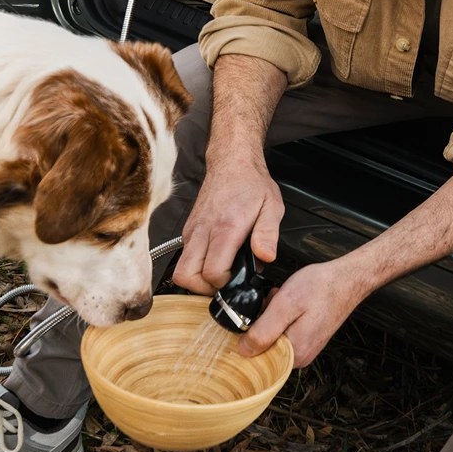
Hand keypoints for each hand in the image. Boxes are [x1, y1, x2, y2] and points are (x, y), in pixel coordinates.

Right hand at [173, 158, 284, 294]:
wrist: (232, 162)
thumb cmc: (251, 184)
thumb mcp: (272, 206)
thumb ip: (268, 234)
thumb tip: (265, 257)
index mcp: (225, 227)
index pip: (212, 272)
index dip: (225, 284)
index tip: (239, 279)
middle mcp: (202, 230)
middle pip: (186, 277)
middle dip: (205, 289)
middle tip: (226, 283)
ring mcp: (192, 231)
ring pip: (180, 270)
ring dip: (198, 280)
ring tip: (221, 274)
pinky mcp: (188, 231)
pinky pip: (184, 258)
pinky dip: (196, 267)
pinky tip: (217, 259)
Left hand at [237, 259, 357, 367]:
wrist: (347, 279)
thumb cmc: (321, 288)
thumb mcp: (285, 304)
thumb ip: (264, 330)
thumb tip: (244, 351)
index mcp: (294, 353)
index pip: (256, 354)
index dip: (252, 330)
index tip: (262, 311)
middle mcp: (300, 357)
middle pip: (264, 345)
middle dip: (263, 322)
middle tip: (274, 301)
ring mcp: (305, 349)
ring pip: (273, 336)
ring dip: (272, 317)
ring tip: (283, 300)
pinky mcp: (307, 339)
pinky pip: (285, 331)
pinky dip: (282, 317)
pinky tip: (289, 303)